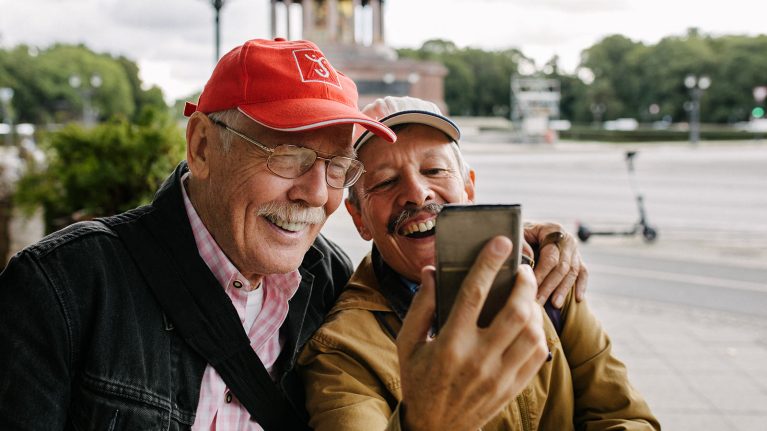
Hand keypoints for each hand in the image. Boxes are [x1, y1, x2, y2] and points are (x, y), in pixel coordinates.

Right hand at [396, 236, 547, 430]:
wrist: (436, 428)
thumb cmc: (418, 379)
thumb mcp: (407, 343)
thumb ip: (420, 306)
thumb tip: (432, 271)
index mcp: (449, 344)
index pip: (474, 294)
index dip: (488, 264)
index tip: (501, 242)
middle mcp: (478, 360)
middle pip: (515, 312)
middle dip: (524, 283)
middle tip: (522, 270)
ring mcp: (499, 376)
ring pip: (532, 333)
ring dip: (534, 308)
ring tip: (525, 296)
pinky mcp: (513, 388)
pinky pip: (538, 354)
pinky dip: (540, 332)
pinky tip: (529, 322)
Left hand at [524, 222, 587, 307]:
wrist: (529, 231)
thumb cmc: (521, 234)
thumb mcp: (517, 233)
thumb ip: (521, 243)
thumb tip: (529, 257)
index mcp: (552, 230)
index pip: (550, 256)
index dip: (541, 273)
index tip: (530, 288)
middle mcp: (567, 239)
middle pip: (563, 266)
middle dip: (550, 286)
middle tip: (539, 302)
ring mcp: (574, 249)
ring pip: (573, 272)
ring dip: (563, 289)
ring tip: (555, 305)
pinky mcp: (578, 258)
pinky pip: (583, 272)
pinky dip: (581, 285)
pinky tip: (578, 299)